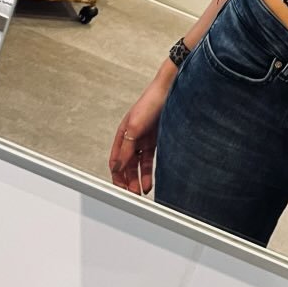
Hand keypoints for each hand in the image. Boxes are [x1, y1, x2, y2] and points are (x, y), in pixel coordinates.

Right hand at [109, 78, 170, 194]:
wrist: (172, 91)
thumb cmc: (150, 103)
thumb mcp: (134, 127)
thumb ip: (126, 149)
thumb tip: (117, 168)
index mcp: (122, 134)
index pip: (115, 161)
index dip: (116, 176)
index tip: (119, 190)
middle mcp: (132, 138)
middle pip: (127, 165)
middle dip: (128, 180)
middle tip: (131, 195)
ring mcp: (145, 140)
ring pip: (139, 165)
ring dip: (139, 178)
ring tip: (141, 192)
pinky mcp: (158, 140)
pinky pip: (151, 160)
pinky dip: (150, 172)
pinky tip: (150, 182)